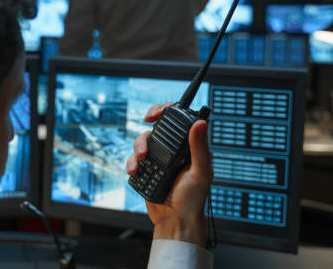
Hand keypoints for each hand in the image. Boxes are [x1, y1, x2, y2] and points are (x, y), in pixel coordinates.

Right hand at [126, 103, 211, 246]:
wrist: (175, 221)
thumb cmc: (194, 200)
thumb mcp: (201, 172)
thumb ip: (200, 147)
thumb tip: (201, 123)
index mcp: (188, 147)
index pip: (176, 121)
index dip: (164, 111)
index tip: (155, 114)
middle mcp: (172, 151)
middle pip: (154, 129)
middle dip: (146, 133)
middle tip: (144, 141)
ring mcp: (157, 160)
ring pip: (141, 143)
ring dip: (137, 148)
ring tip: (141, 161)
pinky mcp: (146, 171)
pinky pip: (133, 160)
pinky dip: (131, 163)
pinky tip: (135, 171)